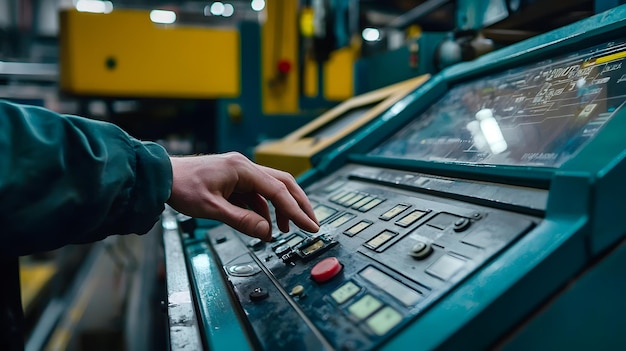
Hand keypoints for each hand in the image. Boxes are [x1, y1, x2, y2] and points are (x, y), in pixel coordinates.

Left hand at [167, 152, 318, 240]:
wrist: (162, 176)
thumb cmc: (182, 187)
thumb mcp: (213, 209)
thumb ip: (243, 221)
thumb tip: (267, 232)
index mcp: (242, 169)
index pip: (278, 191)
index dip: (296, 210)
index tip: (309, 226)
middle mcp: (245, 166)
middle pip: (282, 184)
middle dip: (298, 204)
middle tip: (311, 223)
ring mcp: (240, 172)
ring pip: (270, 189)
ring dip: (281, 208)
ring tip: (286, 229)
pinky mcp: (234, 179)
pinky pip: (256, 193)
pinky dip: (264, 208)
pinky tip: (264, 222)